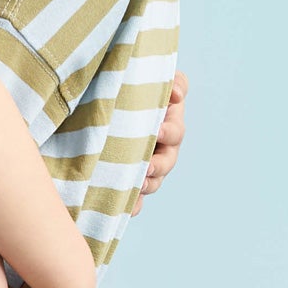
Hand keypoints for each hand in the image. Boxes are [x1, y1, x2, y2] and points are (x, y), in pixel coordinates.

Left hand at [130, 69, 187, 215]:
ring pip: (152, 182)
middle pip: (166, 162)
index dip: (169, 133)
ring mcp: (146, 166)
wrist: (112, 105)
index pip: (175, 132)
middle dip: (158, 166)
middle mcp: (160, 149)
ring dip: (146, 186)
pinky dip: (133, 204)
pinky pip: (135, 197)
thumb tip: (176, 93)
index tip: (159, 131)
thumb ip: (172, 82)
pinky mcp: (130, 179)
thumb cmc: (137, 90)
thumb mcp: (153, 79)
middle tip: (148, 166)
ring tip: (137, 188)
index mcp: (168, 126)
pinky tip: (127, 208)